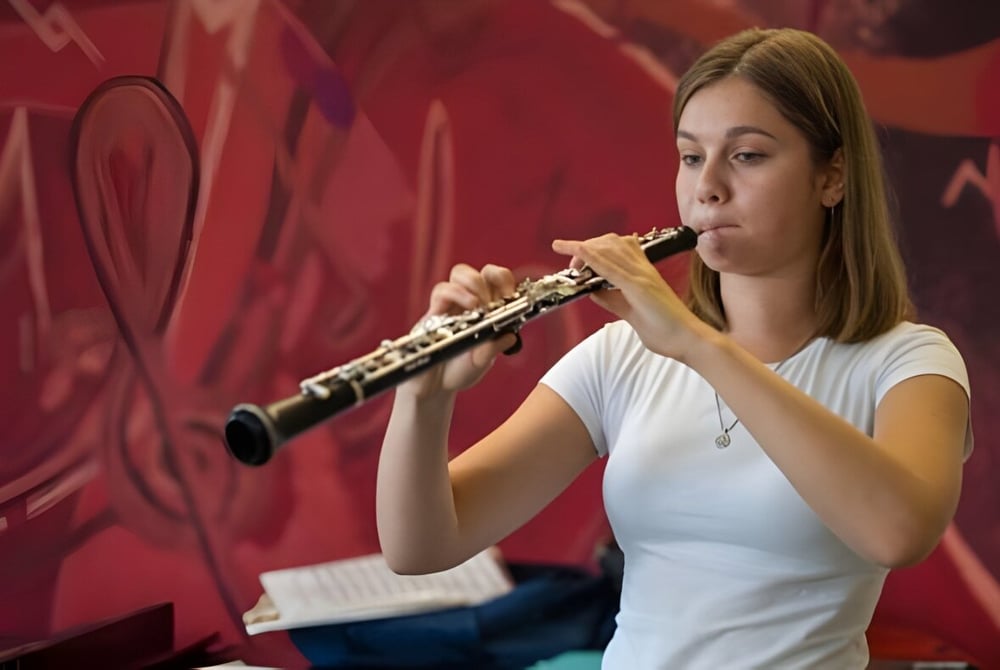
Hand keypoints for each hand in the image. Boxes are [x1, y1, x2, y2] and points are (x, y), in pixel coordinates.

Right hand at [400, 263, 519, 398]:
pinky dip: (456, 293)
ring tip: (479, 305)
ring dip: (474, 283)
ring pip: (461, 272)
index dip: (507, 283)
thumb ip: (492, 349)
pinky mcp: (433, 312)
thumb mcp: (481, 363)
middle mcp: (470, 304)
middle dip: (494, 278)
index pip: (499, 282)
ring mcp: (451, 305)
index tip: (511, 296)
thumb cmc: (458, 371)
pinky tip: (467, 307)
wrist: (432, 387)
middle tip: (495, 301)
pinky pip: (442, 290)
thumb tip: (510, 335)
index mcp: (488, 311)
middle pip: (483, 271)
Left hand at [552, 233, 702, 359]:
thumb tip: (593, 290)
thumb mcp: (631, 312)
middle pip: (609, 243)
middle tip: (572, 265)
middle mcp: (643, 269)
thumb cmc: (666, 329)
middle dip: (586, 248)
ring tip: (568, 255)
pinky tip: (578, 251)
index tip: (577, 253)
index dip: (595, 246)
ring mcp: (642, 275)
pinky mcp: (639, 286)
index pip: (616, 248)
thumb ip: (612, 299)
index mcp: (643, 273)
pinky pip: (611, 267)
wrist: (690, 340)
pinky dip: (592, 257)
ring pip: (608, 250)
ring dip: (584, 249)